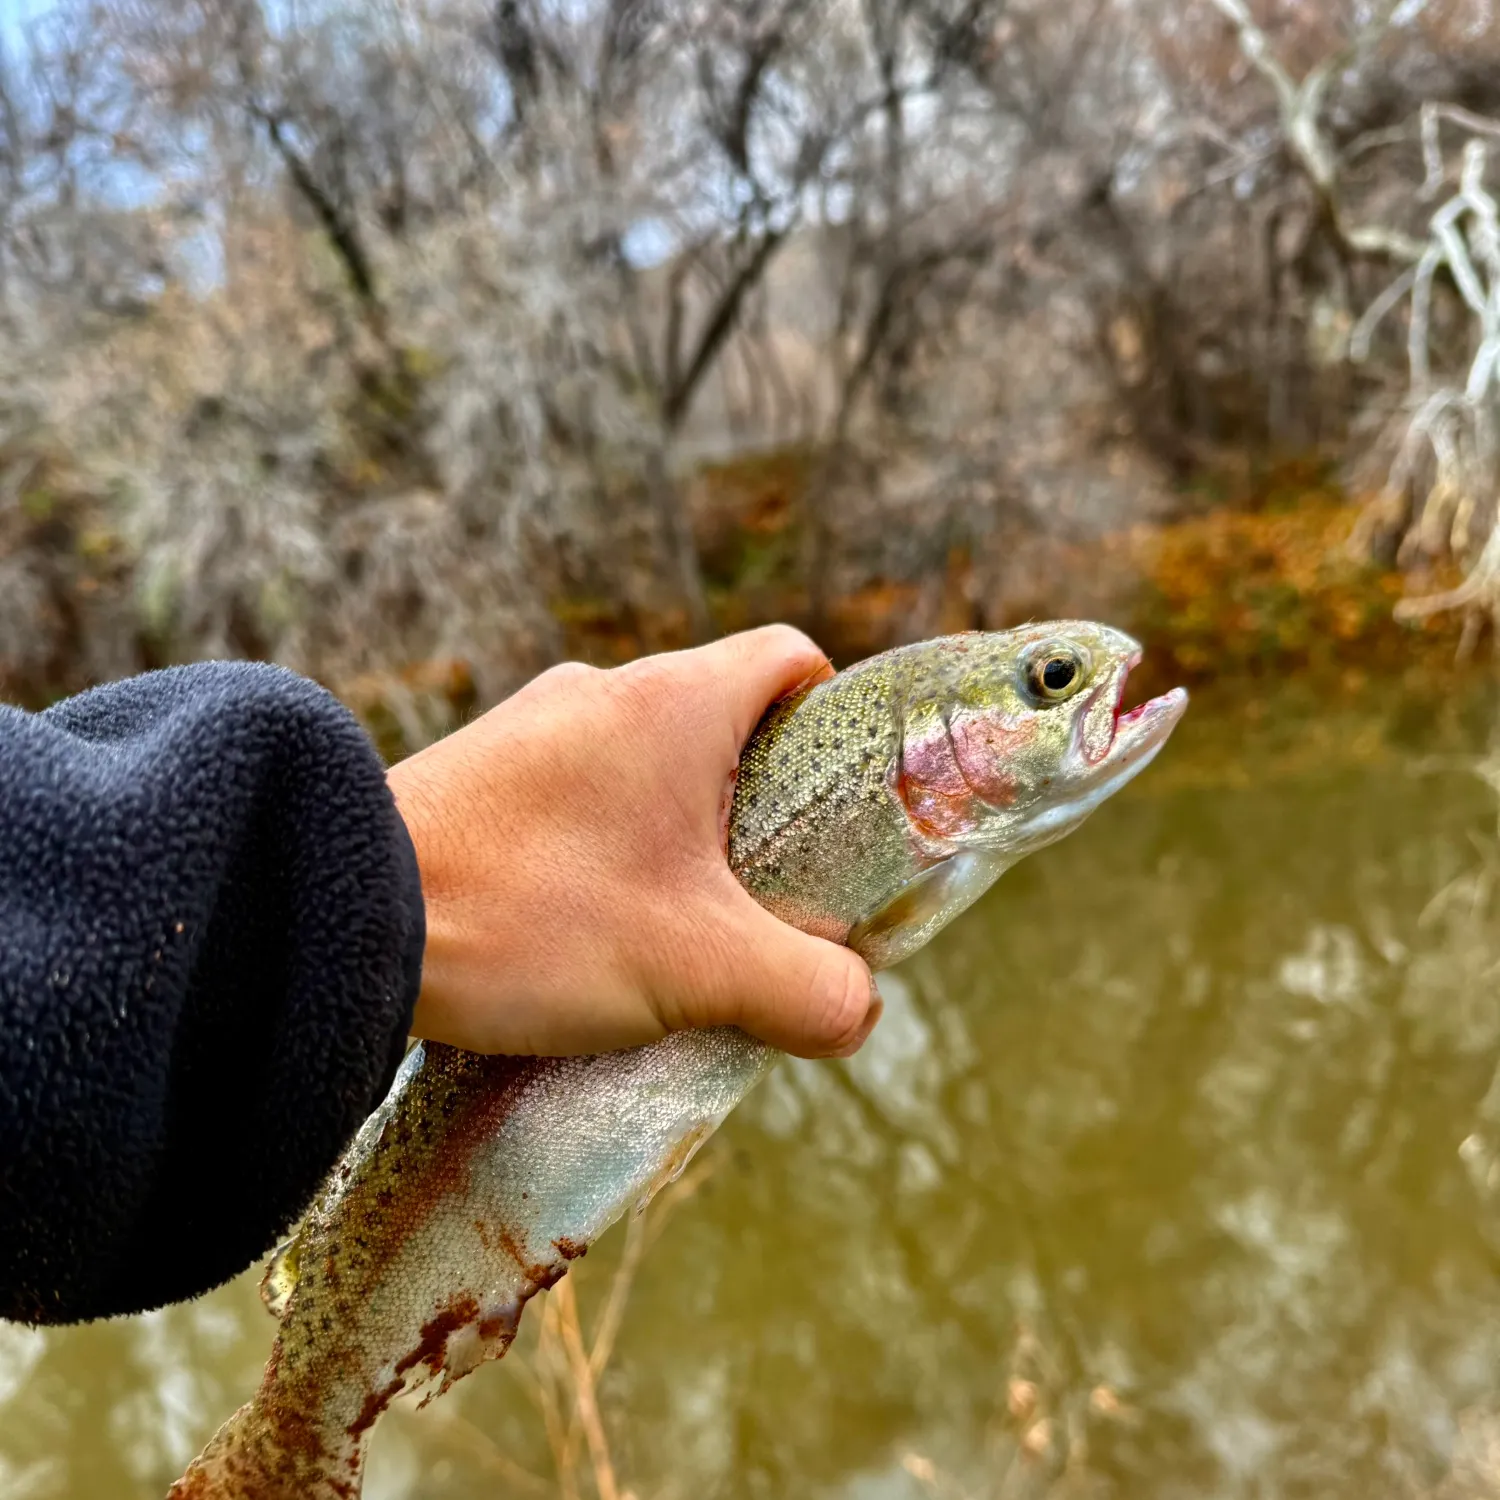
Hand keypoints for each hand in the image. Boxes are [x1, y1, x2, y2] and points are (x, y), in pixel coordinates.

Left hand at [387, 626, 880, 1059]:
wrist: (339, 914)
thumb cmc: (532, 918)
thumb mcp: (696, 968)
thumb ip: (807, 992)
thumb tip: (857, 1009)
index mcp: (675, 701)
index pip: (791, 656)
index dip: (834, 721)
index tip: (835, 807)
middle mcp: (604, 690)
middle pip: (723, 723)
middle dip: (757, 811)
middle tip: (760, 900)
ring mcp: (531, 726)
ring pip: (644, 764)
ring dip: (674, 839)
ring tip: (665, 934)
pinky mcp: (478, 773)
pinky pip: (574, 791)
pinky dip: (601, 846)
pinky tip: (579, 929)